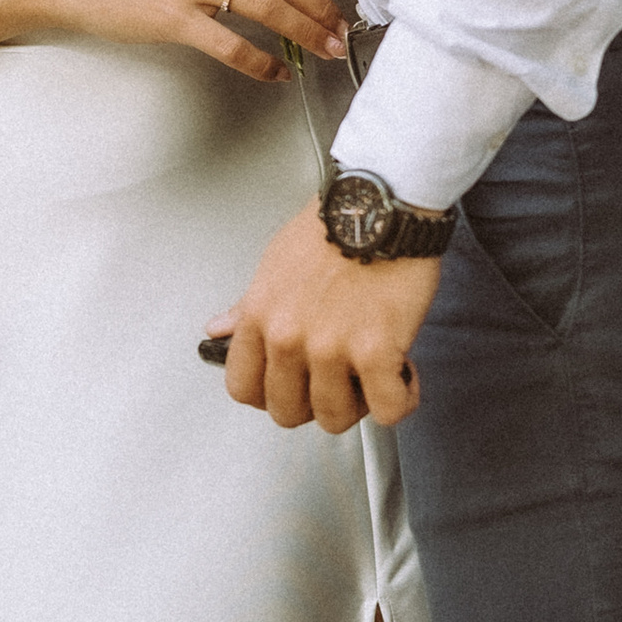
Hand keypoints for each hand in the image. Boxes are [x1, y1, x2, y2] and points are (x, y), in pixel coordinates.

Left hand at [216, 206, 439, 429]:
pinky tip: (402, 374)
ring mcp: (331, 348)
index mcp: (262, 316)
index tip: (290, 387)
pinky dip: (400, 398)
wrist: (383, 203)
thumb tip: (219, 328)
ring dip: (359, 403)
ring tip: (372, 374)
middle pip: (287, 411)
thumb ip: (248, 305)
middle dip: (315, 404)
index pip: (242, 387)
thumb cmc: (334, 225)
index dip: (268, 396)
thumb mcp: (275, 261)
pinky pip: (387, 410)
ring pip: (335, 418)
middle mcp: (289, 337)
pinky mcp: (376, 351)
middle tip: (337, 381)